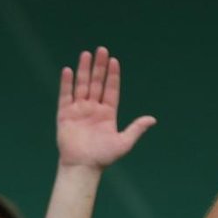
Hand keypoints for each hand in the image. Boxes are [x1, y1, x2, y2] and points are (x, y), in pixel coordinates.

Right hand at [56, 47, 155, 169]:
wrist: (83, 167)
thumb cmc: (103, 157)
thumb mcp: (124, 143)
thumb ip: (136, 129)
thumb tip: (152, 119)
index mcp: (107, 114)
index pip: (111, 90)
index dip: (113, 76)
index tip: (114, 61)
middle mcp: (93, 109)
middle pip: (97, 83)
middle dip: (99, 67)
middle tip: (102, 50)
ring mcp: (79, 111)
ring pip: (82, 85)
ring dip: (84, 70)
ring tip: (86, 54)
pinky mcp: (65, 115)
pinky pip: (65, 96)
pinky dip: (66, 84)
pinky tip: (68, 70)